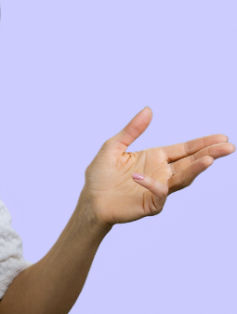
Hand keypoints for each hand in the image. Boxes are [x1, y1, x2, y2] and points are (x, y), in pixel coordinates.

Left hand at [82, 106, 234, 227]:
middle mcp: (161, 173)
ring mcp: (158, 189)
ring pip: (182, 179)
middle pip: (190, 162)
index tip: (222, 137)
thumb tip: (148, 109)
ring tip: (208, 159)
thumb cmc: (101, 174)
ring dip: (195, 169)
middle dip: (209, 153)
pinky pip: (158, 195)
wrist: (91, 200)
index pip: (184, 149)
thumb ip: (132, 130)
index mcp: (155, 157)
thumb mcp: (114, 146)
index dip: (202, 143)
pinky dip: (153, 186)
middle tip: (228, 147)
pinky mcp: (150, 204)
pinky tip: (141, 177)